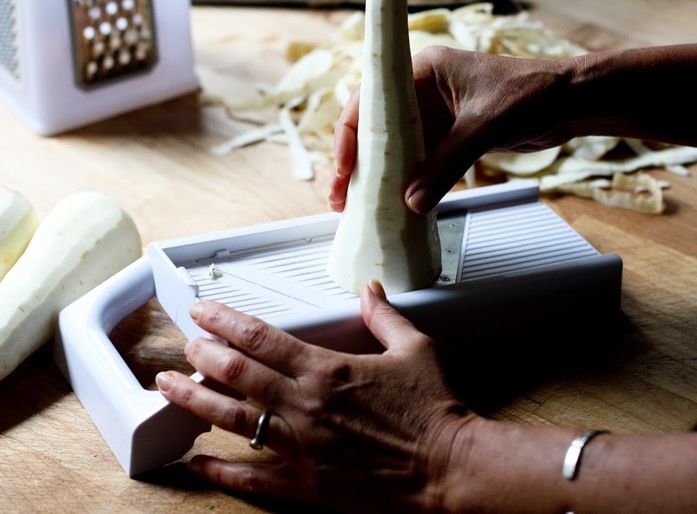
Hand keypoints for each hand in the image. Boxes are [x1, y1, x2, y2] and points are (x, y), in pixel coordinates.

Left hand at [156, 280, 477, 511]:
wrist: (448, 466)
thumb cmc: (433, 409)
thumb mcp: (414, 348)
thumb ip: (384, 315)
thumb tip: (369, 289)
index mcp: (328, 370)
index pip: (261, 338)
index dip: (225, 321)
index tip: (203, 313)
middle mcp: (306, 405)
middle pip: (236, 374)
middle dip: (202, 355)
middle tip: (183, 345)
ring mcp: (301, 447)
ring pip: (232, 420)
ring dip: (196, 400)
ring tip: (169, 387)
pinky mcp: (306, 484)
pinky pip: (251, 477)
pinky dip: (219, 469)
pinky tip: (195, 458)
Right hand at [329, 46, 577, 213]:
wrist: (572, 101)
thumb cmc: (535, 92)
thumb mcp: (483, 127)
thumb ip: (447, 165)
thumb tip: (412, 202)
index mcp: (424, 70)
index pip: (372, 101)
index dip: (352, 136)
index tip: (345, 169)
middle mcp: (425, 91)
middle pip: (377, 128)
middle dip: (357, 163)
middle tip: (341, 197)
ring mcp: (438, 115)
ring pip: (396, 149)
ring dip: (380, 177)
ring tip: (360, 207)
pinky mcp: (452, 136)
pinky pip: (420, 161)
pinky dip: (408, 182)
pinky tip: (396, 203)